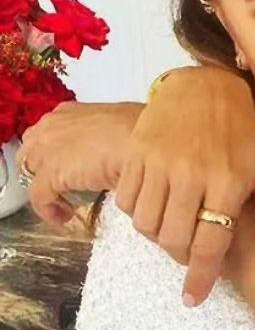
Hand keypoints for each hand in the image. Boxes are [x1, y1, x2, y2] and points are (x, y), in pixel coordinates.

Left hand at [19, 101, 141, 225]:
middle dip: (45, 172)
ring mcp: (48, 148)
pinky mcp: (51, 173)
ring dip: (47, 191)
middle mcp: (53, 126)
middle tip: (66, 190)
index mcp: (70, 113)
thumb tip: (117, 157)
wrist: (149, 144)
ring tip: (67, 205)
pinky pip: (39, 198)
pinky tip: (66, 216)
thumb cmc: (147, 134)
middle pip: (32, 153)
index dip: (55, 155)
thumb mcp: (122, 129)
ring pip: (31, 175)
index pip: (47, 134)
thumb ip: (111, 139)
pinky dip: (49, 210)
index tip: (70, 170)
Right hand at [115, 67, 254, 303]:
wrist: (205, 87)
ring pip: (146, 224)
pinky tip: (156, 205)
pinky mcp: (136, 153)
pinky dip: (138, 212)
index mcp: (227, 182)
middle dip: (180, 256)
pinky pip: (126, 201)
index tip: (193, 298)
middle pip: (174, 240)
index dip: (201, 277)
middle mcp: (191, 174)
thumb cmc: (242, 132)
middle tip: (189, 251)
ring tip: (174, 226)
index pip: (210, 244)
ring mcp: (159, 162)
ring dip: (158, 236)